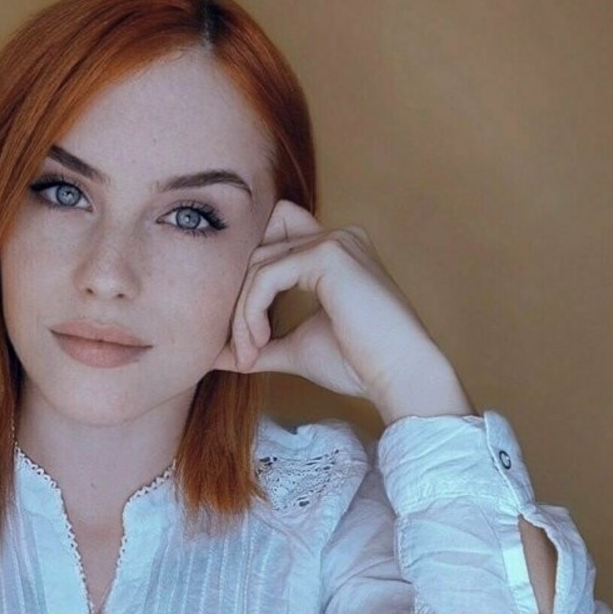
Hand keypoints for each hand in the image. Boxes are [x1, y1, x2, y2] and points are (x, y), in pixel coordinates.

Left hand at [213, 200, 473, 422]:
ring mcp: (333, 240)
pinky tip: (259, 344)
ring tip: (249, 354)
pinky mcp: (328, 254)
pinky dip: (251, 313)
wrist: (399, 376)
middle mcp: (334, 237)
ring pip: (257, 264)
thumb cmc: (357, 364)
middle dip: (238, 302)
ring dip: (242, 314)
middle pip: (258, 251)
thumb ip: (258, 344)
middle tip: (240, 351)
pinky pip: (266, 276)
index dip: (247, 286)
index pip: (269, 244)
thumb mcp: (295, 348)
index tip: (244, 341)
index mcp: (332, 252)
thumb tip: (213, 354)